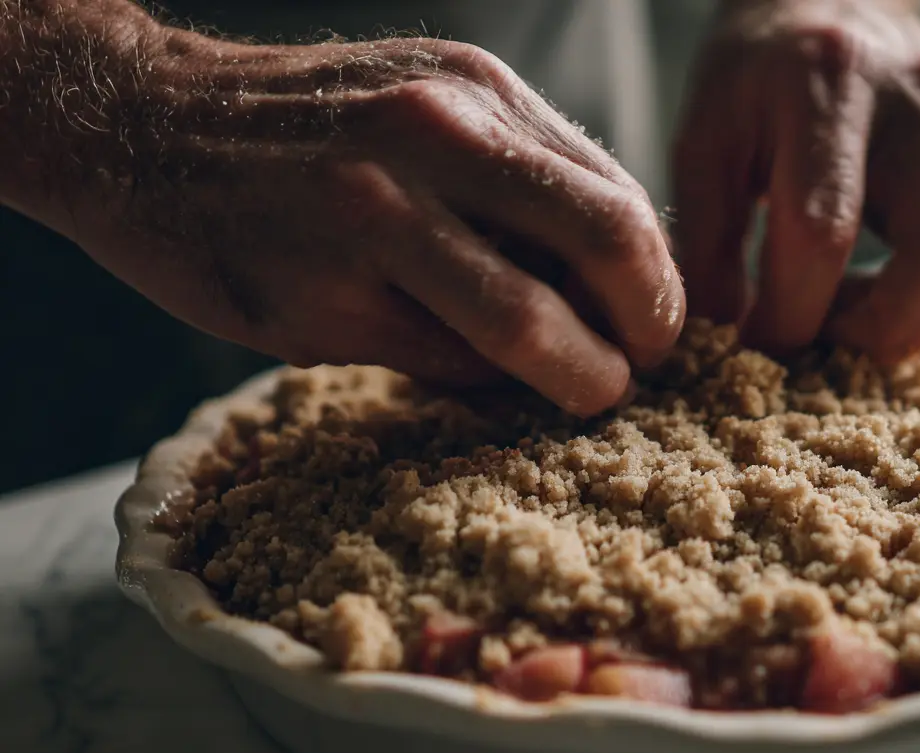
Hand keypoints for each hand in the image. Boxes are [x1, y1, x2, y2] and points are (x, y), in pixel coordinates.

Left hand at [23, 20, 682, 415]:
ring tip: (635, 311)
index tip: (605, 401)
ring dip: (640, 258)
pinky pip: (572, 147)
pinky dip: (598, 207)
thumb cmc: (214, 244)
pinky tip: (588, 251)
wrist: (149, 120)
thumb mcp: (318, 329)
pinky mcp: (472, 66)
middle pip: (605, 228)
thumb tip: (549, 380)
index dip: (584, 375)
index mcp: (374, 218)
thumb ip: (446, 354)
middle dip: (652, 310)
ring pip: (608, 180)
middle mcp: (430, 136)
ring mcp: (460, 87)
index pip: (525, 316)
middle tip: (651, 358)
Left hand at [673, 0, 919, 362]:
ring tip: (845, 301)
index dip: (791, 315)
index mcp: (830, 82)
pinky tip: (883, 271)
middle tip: (826, 340)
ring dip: (912, 312)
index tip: (759, 347)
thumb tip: (723, 342)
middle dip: (887, 329)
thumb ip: (707, 242)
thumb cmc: (756, 75)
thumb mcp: (706, 141)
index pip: (823, 232)